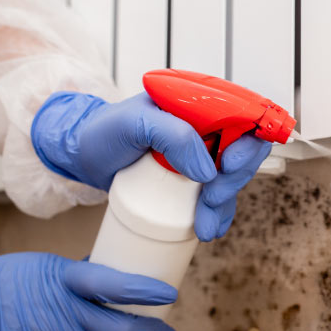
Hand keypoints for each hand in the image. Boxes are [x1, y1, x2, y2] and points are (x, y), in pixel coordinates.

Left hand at [31, 91, 270, 240]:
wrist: (82, 157)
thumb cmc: (103, 132)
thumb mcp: (134, 123)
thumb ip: (173, 135)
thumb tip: (208, 169)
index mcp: (198, 103)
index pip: (243, 115)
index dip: (247, 141)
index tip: (229, 164)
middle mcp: (206, 127)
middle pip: (244, 151)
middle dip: (233, 180)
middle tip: (211, 198)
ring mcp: (201, 154)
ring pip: (232, 179)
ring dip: (224, 204)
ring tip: (204, 225)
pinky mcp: (193, 179)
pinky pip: (217, 197)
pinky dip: (218, 214)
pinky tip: (210, 227)